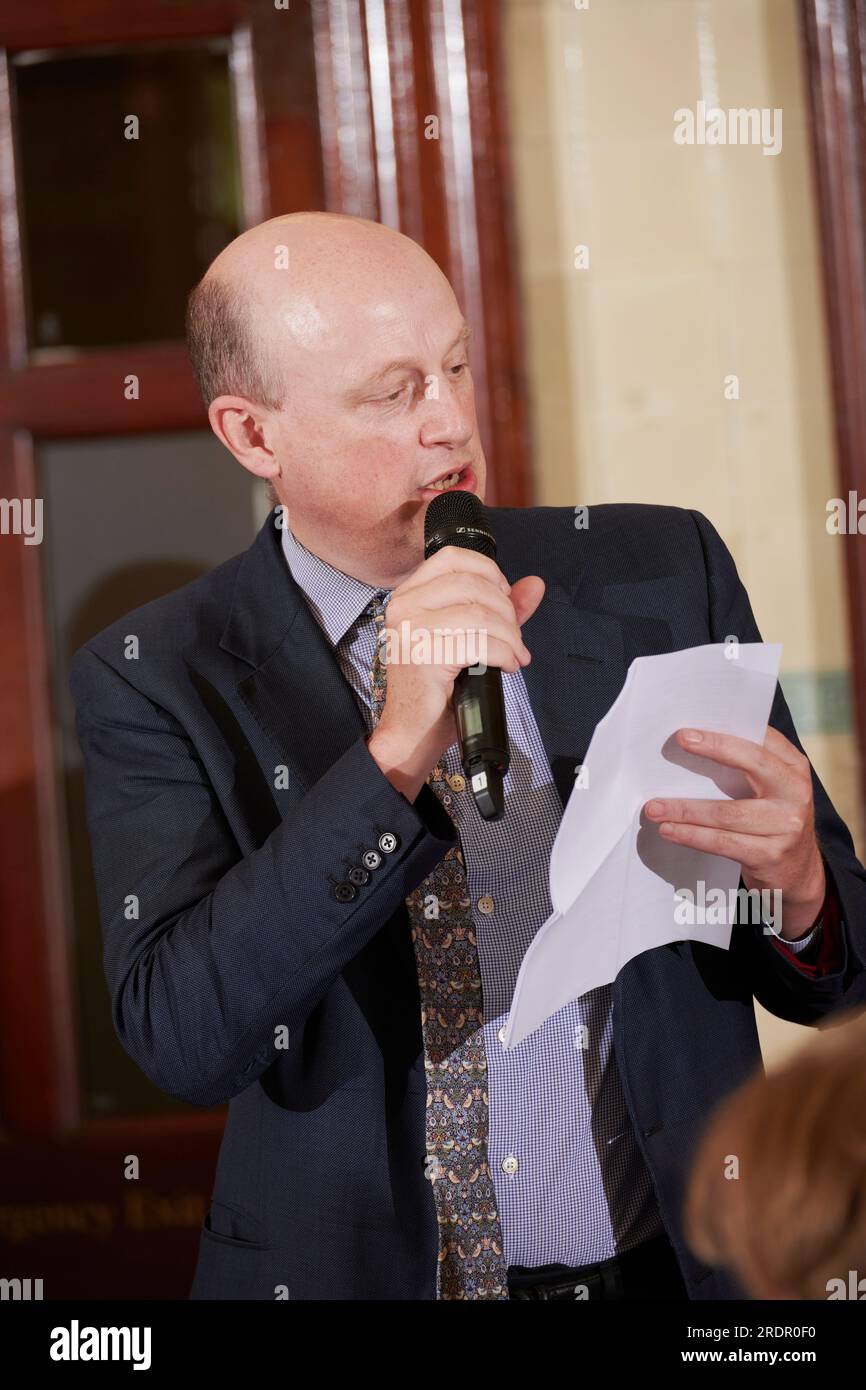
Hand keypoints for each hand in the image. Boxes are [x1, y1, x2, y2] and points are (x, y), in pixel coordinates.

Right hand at [367, 545, 544, 800]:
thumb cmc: (437, 688)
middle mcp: (405, 605)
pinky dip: (504, 654)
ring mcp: (411, 629)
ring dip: (509, 636)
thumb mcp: (471, 639)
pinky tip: (506, 666)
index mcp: (410, 594)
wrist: (412, 732)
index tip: (505, 600)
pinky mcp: (424, 655)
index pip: (454, 557)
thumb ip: (501, 609)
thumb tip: (535, 584)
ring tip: (513, 656)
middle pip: (473, 585)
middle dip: (507, 612)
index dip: (490, 573)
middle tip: (514, 639)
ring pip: (480, 614)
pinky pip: (480, 643)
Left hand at [644, 726, 825, 938]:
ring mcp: (786, 825)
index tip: (688, 731)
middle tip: (679, 742)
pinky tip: (669, 831)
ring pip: (727, 812)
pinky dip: (692, 835)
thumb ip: (748, 765)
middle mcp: (795, 792)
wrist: (799, 873)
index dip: (725, 734)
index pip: (762, 741)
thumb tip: (694, 743)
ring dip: (684, 809)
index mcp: (793, 767)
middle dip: (714, 749)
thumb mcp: (772, 788)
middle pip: (753, 764)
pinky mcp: (770, 854)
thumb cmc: (771, 819)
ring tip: (654, 807)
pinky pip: (722, 842)